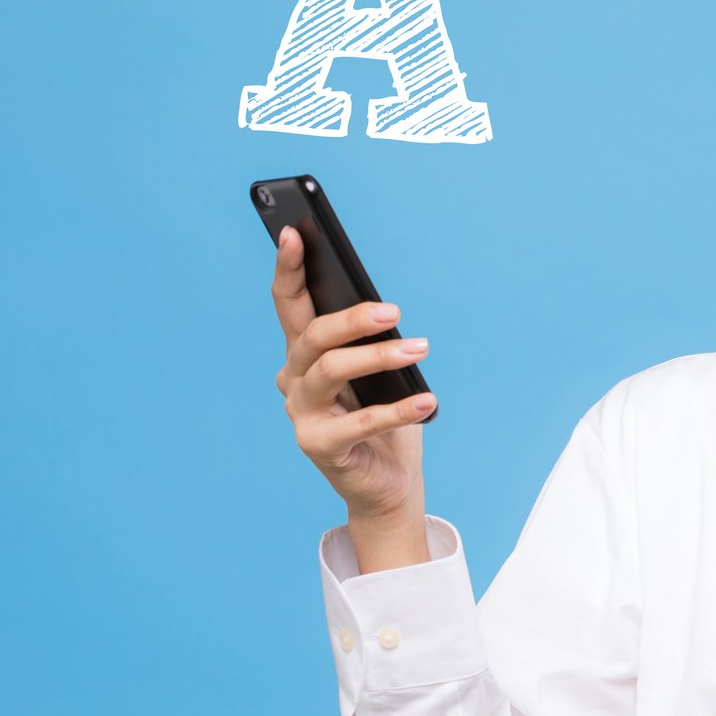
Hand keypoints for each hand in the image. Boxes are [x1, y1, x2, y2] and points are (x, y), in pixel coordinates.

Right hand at [269, 223, 435, 518]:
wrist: (387, 482)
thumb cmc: (384, 416)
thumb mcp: (379, 372)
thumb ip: (369, 341)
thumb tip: (383, 311)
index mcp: (305, 354)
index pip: (289, 303)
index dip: (288, 268)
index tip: (293, 233)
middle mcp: (294, 379)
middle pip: (312, 336)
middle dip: (350, 318)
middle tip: (393, 311)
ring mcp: (302, 413)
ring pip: (331, 371)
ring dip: (379, 357)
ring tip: (419, 349)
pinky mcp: (318, 445)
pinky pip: (359, 423)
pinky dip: (397, 411)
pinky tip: (427, 403)